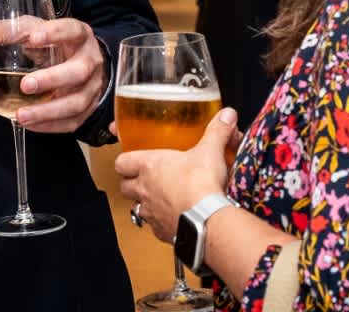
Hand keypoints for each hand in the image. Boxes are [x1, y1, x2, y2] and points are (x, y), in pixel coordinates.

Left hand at [3, 17, 106, 133]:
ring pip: (76, 102)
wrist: (82, 61)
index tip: (34, 37)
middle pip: (78, 71)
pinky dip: (50, 125)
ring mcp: (92, 87)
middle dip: (52, 80)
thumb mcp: (34, 30)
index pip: (72, 30)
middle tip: (26, 85)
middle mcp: (90, 61)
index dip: (55, 33)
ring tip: (21, 115)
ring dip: (48, 111)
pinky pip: (72, 121)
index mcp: (79, 36)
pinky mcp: (87, 108)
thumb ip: (7, 31)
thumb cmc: (55, 44)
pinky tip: (30, 124)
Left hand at [113, 106, 237, 243]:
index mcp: (150, 167)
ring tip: (162, 199)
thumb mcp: (210, 151)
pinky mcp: (162, 232)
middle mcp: (145, 190)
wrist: (207, 220)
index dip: (125, 161)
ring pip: (137, 208)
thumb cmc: (201, 185)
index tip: (132, 159)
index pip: (122, 162)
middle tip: (146, 178)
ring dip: (147, 204)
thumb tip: (226, 116)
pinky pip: (156, 227)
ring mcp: (151, 213)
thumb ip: (217, 131)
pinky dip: (163, 223)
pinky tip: (176, 218)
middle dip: (132, 183)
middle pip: (124, 186)